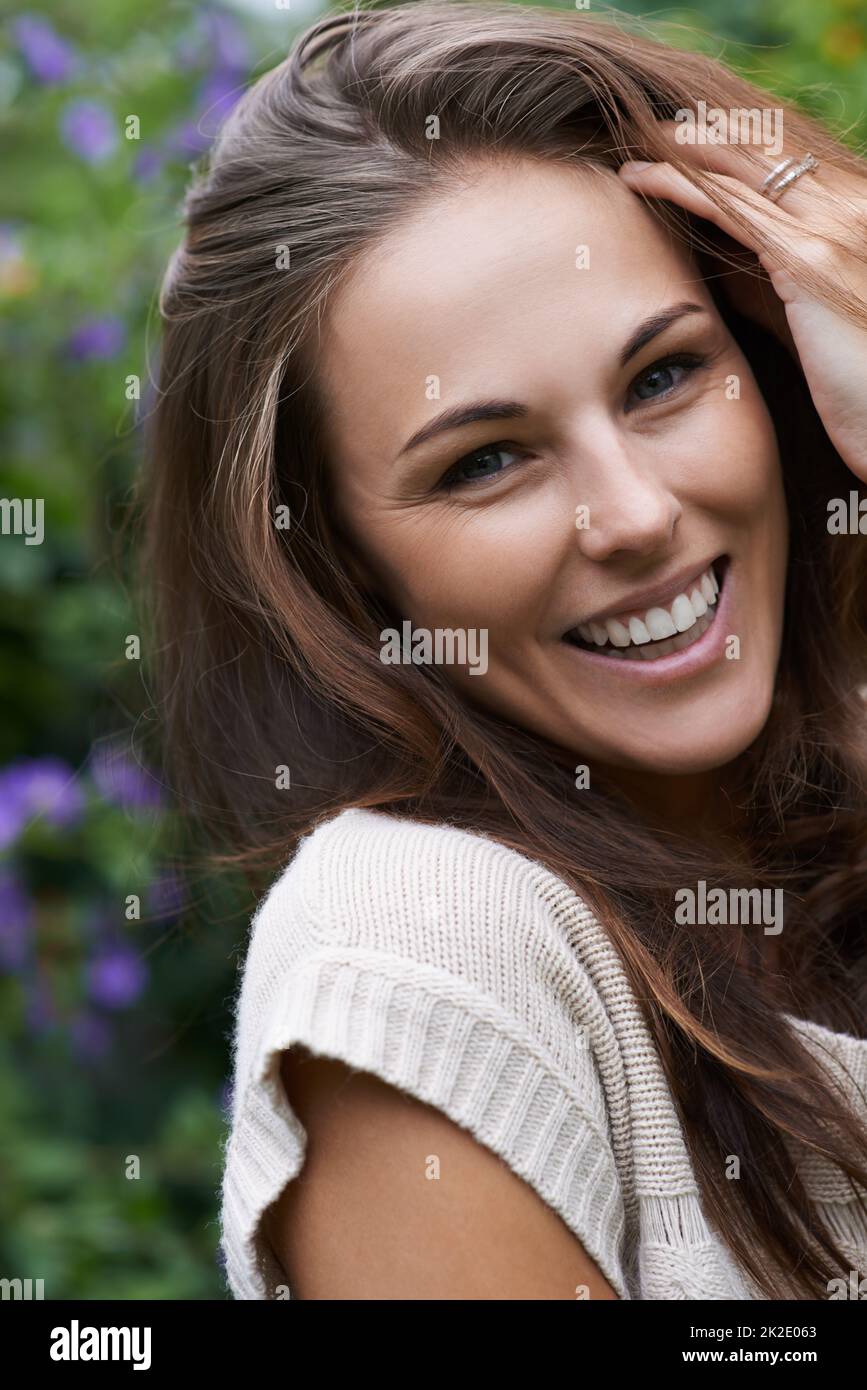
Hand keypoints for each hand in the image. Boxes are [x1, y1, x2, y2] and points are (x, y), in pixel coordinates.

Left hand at [618, 125, 866, 483]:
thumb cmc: (849, 380)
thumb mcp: (800, 312)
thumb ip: (764, 277)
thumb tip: (713, 256)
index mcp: (852, 213)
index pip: (780, 160)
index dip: (724, 146)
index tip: (672, 141)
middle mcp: (848, 206)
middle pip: (760, 150)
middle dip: (699, 134)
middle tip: (642, 128)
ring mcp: (831, 226)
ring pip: (740, 168)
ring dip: (678, 149)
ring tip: (631, 143)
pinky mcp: (805, 258)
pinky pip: (728, 208)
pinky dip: (679, 186)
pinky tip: (640, 179)